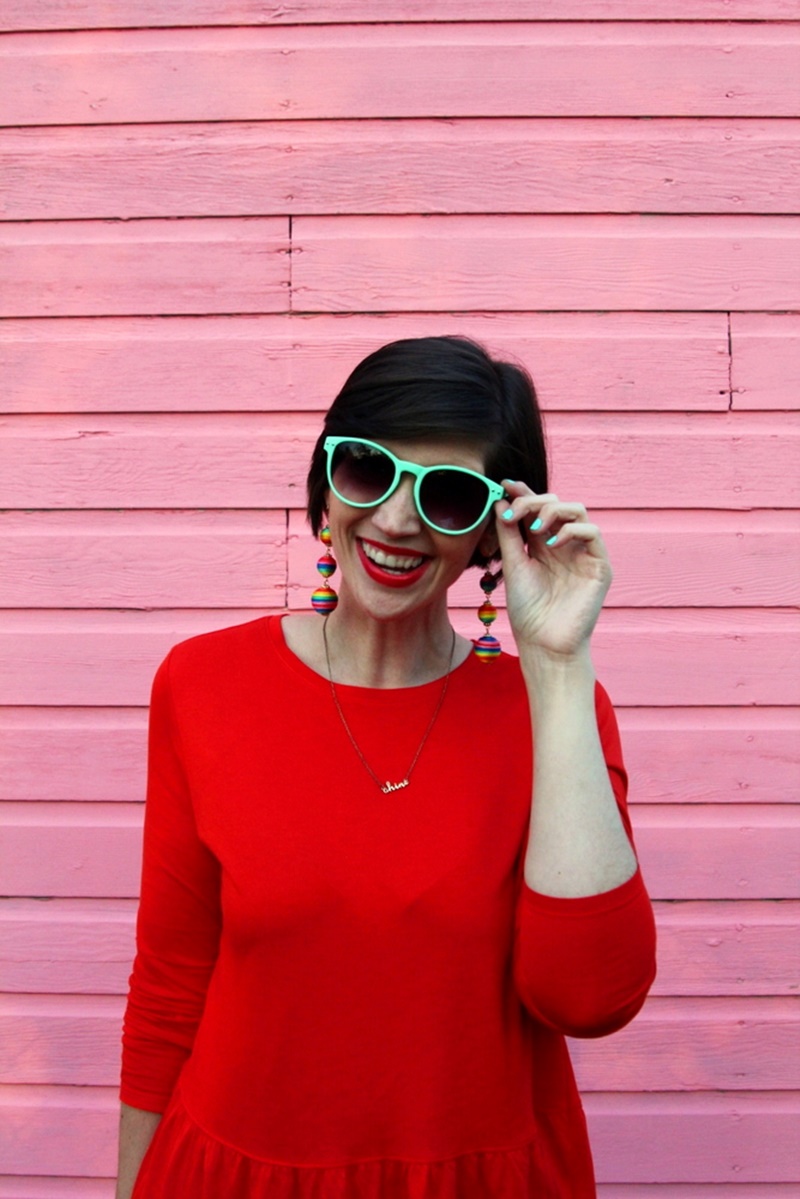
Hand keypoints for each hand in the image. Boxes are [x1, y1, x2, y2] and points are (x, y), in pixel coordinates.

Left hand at [494, 483, 612, 659]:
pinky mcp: (599, 565)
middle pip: (557, 503)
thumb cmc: (528, 610)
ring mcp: (583, 553)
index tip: (505, 484)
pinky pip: (592, 533)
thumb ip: (508, 534)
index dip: (524, 493)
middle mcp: (564, 544)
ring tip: (535, 528)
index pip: (537, 509)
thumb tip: (500, 501)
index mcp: (543, 544)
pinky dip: (572, 530)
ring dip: (553, 511)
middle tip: (516, 511)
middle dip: (534, 501)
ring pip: (577, 510)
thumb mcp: (513, 565)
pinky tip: (552, 544)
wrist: (543, 643)